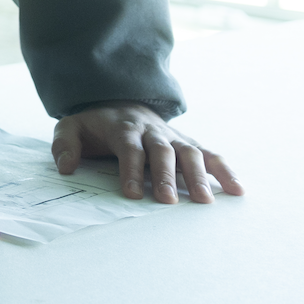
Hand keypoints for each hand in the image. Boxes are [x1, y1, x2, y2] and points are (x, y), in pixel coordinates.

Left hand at [52, 102, 241, 204]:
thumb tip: (66, 166)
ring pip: (188, 151)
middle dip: (165, 175)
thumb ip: (65, 144)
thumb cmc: (94, 125)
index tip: (130, 194)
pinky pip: (209, 154)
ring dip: (198, 175)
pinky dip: (224, 170)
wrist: (119, 102)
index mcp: (122, 127)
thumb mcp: (71, 128)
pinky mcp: (187, 143)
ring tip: (204, 201)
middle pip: (161, 150)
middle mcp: (151, 130)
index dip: (129, 170)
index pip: (128, 147)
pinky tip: (238, 189)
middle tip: (168, 201)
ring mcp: (172, 136)